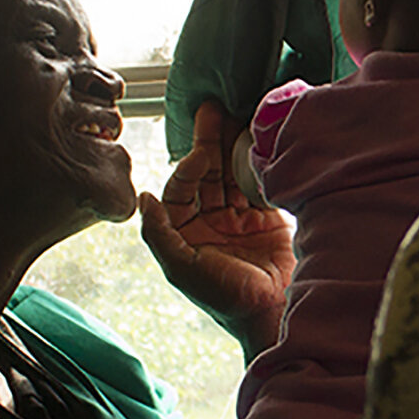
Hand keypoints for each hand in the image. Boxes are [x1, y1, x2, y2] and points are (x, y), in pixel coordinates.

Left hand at [140, 100, 293, 353]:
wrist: (275, 310)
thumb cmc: (225, 296)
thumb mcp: (182, 269)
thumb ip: (159, 234)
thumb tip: (143, 197)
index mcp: (185, 232)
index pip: (181, 188)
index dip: (189, 166)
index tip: (200, 153)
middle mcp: (209, 221)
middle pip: (207, 173)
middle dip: (209, 142)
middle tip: (214, 108)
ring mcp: (239, 218)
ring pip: (232, 173)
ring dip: (233, 145)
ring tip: (238, 113)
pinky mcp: (267, 217)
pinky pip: (258, 183)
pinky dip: (259, 163)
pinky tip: (260, 139)